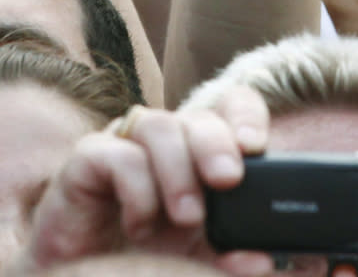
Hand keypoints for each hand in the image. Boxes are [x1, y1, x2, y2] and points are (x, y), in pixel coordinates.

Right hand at [16, 88, 271, 275]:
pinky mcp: (85, 161)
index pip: (232, 105)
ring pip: (159, 126)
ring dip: (178, 171)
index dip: (246, 115)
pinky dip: (136, 187)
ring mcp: (126, 144)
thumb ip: (230, 255)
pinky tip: (140, 224)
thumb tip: (263, 263)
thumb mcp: (199, 255)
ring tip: (188, 217)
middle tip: (229, 180)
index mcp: (202, 150)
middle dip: (217, 145)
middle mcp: (167, 140)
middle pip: (199, 116)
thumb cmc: (147, 256)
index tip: (256, 146)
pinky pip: (115, 154)